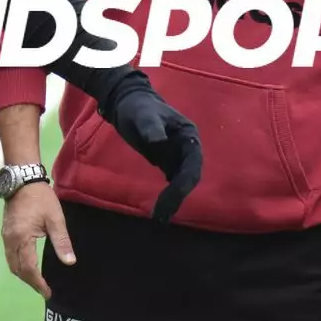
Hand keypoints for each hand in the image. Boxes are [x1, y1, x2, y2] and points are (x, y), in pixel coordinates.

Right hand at [1, 181, 73, 297]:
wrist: (23, 179)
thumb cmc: (41, 198)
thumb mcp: (56, 219)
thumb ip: (62, 242)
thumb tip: (70, 262)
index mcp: (22, 238)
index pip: (29, 269)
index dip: (39, 284)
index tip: (48, 293)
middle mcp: (10, 240)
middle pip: (17, 270)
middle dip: (30, 282)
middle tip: (44, 290)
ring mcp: (6, 236)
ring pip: (11, 264)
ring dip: (24, 275)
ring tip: (38, 281)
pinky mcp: (6, 232)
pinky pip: (10, 255)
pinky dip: (19, 265)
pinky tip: (28, 265)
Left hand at [97, 71, 201, 222]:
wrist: (127, 103)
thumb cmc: (138, 106)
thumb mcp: (143, 114)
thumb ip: (151, 127)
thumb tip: (158, 141)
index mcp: (189, 136)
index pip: (192, 165)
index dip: (183, 185)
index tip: (170, 200)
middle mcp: (187, 148)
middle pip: (188, 177)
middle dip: (177, 197)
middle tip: (162, 216)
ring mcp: (178, 155)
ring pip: (181, 182)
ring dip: (173, 200)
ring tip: (160, 217)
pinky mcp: (166, 161)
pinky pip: (172, 182)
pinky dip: (168, 195)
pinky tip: (159, 209)